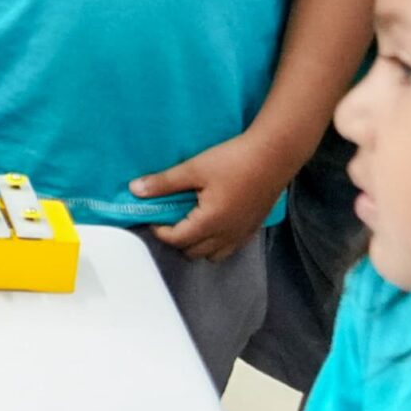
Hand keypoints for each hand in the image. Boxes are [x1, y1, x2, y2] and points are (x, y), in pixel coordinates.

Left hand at [132, 131, 295, 258]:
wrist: (275, 155)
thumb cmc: (233, 160)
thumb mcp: (194, 169)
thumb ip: (164, 183)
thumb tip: (135, 190)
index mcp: (209, 223)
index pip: (176, 240)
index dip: (160, 230)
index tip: (155, 214)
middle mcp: (226, 235)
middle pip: (192, 252)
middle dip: (177, 239)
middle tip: (171, 217)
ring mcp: (242, 234)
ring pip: (212, 255)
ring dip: (197, 244)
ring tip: (191, 221)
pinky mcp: (253, 228)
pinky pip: (230, 247)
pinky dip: (216, 242)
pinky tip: (213, 222)